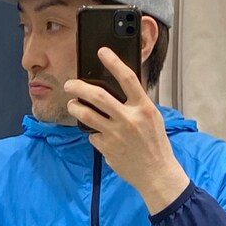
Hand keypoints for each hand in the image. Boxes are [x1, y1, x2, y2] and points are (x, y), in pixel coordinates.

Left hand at [64, 49, 189, 214]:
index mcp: (143, 108)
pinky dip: (92, 133)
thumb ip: (137, 104)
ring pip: (86, 115)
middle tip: (69, 84)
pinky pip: (92, 135)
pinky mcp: (106, 148)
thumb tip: (118, 90)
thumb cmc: (156, 145)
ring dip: (75, 107)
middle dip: (78, 87)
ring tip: (72, 104)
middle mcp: (128, 119)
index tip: (102, 51)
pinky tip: (97, 134)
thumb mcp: (153, 118)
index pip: (127, 78)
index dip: (113, 62)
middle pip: (97, 96)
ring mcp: (115, 134)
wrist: (156, 174)